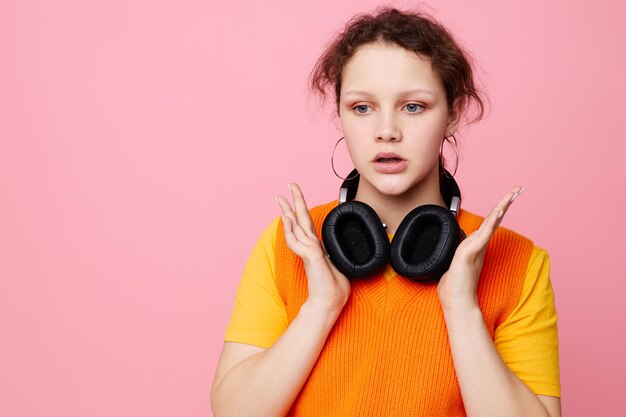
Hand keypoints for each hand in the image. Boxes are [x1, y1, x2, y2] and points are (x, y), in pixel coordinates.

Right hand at [275, 183, 350, 312]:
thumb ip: (332, 255)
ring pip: (295, 226)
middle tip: (288, 185)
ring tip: (281, 197)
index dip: (301, 209)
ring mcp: (308, 251)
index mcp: (316, 247)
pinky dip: (290, 229)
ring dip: (288, 211)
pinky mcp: (309, 256)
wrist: (330, 301)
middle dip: (294, 201)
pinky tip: (286, 218)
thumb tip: (334, 250)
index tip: (296, 199)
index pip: (307, 224)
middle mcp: (310, 246)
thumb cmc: (333, 287)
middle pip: (299, 219)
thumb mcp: (337, 264)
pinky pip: (296, 240)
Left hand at [437, 186, 524, 311]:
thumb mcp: (456, 262)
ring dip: (500, 208)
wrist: (456, 302)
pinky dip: (490, 224)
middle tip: (517, 189)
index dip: (499, 208)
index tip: (509, 196)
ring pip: (490, 224)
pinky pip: (482, 236)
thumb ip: (462, 253)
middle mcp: (479, 245)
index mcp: (477, 245)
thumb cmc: (456, 285)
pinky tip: (497, 214)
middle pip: (495, 219)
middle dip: (505, 202)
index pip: (489, 222)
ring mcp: (476, 249)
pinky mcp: (469, 254)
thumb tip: (462, 248)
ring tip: (510, 196)